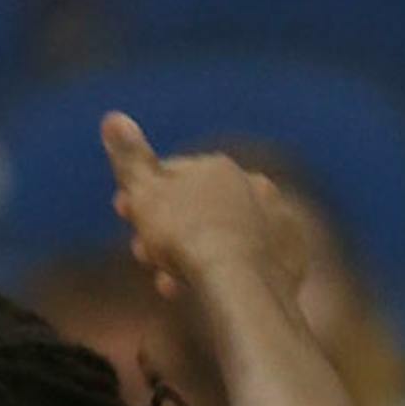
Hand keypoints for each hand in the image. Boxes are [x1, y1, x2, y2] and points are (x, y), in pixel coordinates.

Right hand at [102, 113, 309, 300]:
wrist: (240, 281)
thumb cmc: (186, 235)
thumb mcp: (144, 194)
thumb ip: (130, 158)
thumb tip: (112, 117)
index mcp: (217, 167)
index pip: (173, 174)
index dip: (143, 194)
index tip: (125, 214)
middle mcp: (253, 184)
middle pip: (200, 206)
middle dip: (170, 227)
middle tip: (145, 255)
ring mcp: (277, 218)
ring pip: (226, 233)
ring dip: (197, 252)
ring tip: (171, 280)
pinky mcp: (292, 252)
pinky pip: (253, 259)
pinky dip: (231, 270)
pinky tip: (210, 288)